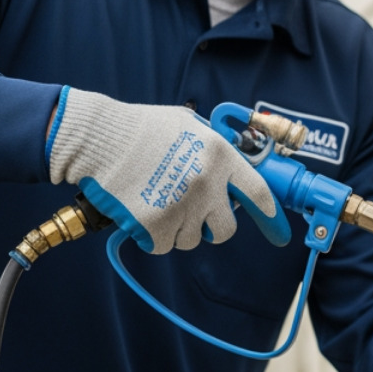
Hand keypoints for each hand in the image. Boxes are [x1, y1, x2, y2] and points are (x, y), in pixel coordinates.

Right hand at [46, 88, 289, 254]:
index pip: (258, 192)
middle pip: (226, 229)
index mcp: (220, 156)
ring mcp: (183, 206)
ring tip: (157, 204)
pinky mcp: (156, 225)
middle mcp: (207, 184)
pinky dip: (153, 236)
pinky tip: (141, 214)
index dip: (268, 214)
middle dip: (213, 228)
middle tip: (195, 216)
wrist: (97, 137)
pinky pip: (164, 246)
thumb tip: (228, 171)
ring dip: (178, 229)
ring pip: (192, 240)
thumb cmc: (138, 128)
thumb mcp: (188, 125)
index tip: (275, 226)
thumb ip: (212, 149)